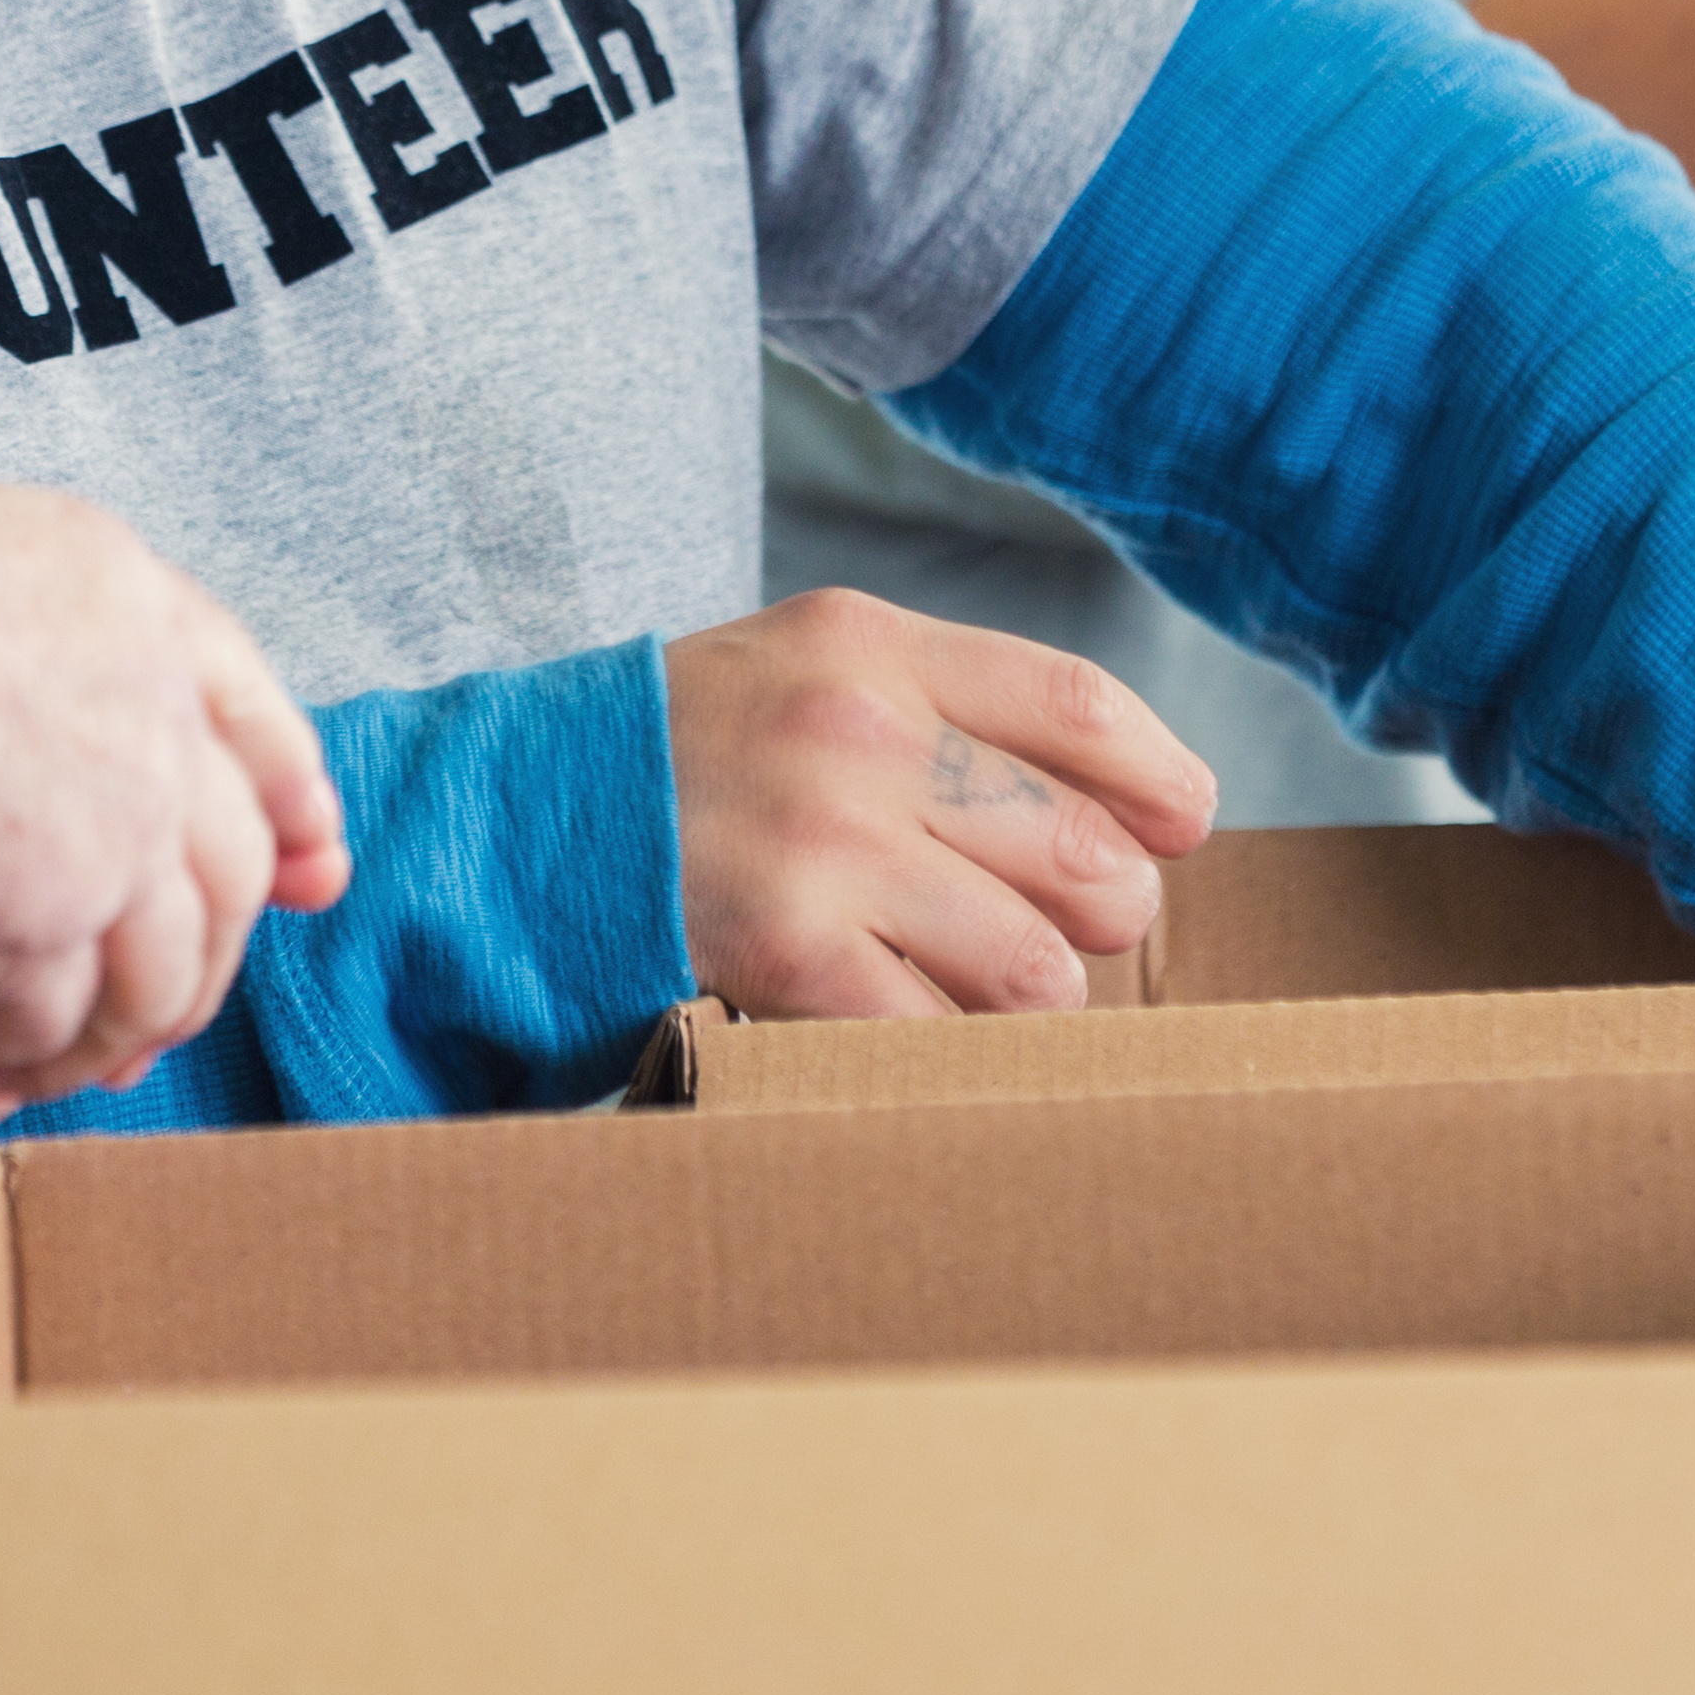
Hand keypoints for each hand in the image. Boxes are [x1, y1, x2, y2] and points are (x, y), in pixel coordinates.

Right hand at [0, 451, 347, 1197]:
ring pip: (158, 984)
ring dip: (71, 1032)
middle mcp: (155, 728)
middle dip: (197, 957)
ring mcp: (119, 843)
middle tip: (124, 1023)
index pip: (250, 716)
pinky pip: (34, 1039)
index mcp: (128, 606)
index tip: (311, 859)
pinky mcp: (43, 942)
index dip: (286, 798)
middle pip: (231, 874)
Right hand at [667, 590, 1221, 1016]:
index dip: (1159, 779)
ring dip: (1028, 996)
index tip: (1185, 825)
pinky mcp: (788, 953)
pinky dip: (941, 1050)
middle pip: (1084, 850)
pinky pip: (941, 1036)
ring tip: (975, 984)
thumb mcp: (803, 669)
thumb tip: (1142, 810)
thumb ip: (949, 709)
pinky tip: (899, 1023)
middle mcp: (857, 731)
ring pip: (1036, 966)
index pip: (1078, 703)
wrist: (509, 827)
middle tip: (1063, 926)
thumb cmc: (685, 758)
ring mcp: (824, 845)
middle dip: (1102, 909)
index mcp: (869, 644)